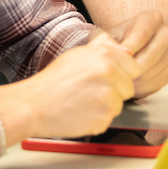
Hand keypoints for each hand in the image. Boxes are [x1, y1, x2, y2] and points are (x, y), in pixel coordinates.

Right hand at [9, 32, 142, 138]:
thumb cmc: (53, 81)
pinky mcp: (104, 116)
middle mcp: (110, 72)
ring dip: (105, 106)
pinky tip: (81, 112)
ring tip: (83, 101)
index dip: (121, 75)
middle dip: (115, 92)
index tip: (103, 79)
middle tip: (90, 92)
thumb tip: (125, 48)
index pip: (134, 67)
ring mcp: (108, 95)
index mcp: (105, 54)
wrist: (33, 105)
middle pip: (129, 87)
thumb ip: (105, 50)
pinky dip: (97, 120)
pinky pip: (109, 119)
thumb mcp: (78, 55)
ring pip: (120, 104)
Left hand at [103, 11, 167, 98]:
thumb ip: (103, 40)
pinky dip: (144, 86)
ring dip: (139, 77)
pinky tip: (131, 86)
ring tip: (123, 80)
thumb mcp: (104, 36)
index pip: (144, 32)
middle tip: (122, 73)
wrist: (119, 56)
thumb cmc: (112, 43)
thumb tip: (110, 48)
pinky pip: (160, 80)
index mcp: (152, 19)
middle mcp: (166, 33)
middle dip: (136, 64)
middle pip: (154, 51)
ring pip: (158, 68)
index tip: (121, 56)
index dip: (131, 45)